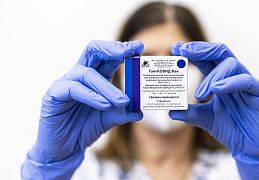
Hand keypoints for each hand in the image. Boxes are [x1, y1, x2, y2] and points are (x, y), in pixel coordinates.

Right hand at [29, 40, 143, 163]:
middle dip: (113, 49)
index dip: (122, 49)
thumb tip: (140, 112)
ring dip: (107, 87)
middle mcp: (80, 75)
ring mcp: (66, 83)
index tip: (139, 47)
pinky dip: (91, 96)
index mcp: (95, 76)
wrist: (65, 149)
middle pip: (93, 50)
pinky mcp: (54, 95)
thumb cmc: (86, 128)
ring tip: (123, 101)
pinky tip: (104, 105)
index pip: (108, 56)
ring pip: (87, 74)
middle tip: (130, 53)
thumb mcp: (109, 118)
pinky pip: (72, 89)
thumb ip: (123, 113)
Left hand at [169, 41, 258, 160]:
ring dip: (212, 76)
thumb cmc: (230, 129)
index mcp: (220, 80)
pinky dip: (230, 83)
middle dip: (201, 50)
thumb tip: (171, 111)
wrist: (250, 148)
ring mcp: (248, 83)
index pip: (206, 60)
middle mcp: (234, 77)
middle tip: (184, 50)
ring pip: (231, 64)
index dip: (192, 52)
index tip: (175, 48)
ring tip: (200, 93)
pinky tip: (216, 89)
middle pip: (220, 52)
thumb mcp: (205, 119)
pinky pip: (246, 81)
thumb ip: (189, 113)